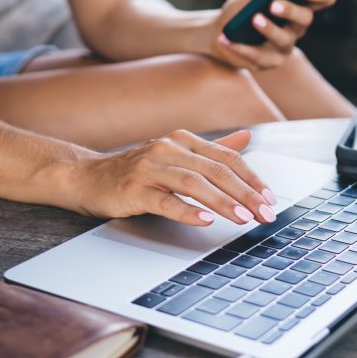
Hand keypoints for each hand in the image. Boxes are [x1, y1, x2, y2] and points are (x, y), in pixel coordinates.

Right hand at [66, 129, 277, 225]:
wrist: (86, 177)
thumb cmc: (137, 170)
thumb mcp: (177, 154)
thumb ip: (213, 148)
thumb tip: (248, 137)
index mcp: (184, 140)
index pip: (227, 157)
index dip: (252, 178)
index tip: (270, 199)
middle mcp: (169, 148)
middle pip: (216, 170)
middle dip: (245, 193)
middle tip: (265, 213)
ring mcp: (150, 168)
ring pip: (194, 183)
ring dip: (222, 201)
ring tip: (243, 218)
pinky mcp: (133, 189)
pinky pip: (165, 200)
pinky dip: (187, 210)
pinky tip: (205, 220)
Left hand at [211, 0, 336, 71]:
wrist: (219, 33)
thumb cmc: (240, 11)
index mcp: (299, 6)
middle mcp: (297, 28)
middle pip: (304, 19)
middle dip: (291, 11)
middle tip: (274, 4)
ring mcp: (285, 47)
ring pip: (283, 39)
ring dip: (269, 29)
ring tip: (254, 19)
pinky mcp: (269, 63)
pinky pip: (258, 56)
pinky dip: (242, 47)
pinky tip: (227, 39)